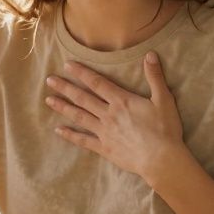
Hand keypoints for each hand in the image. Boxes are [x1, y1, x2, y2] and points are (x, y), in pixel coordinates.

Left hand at [45, 51, 186, 182]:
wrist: (161, 159)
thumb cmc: (165, 129)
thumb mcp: (164, 99)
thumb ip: (155, 76)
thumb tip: (150, 54)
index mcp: (121, 101)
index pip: (97, 83)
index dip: (81, 73)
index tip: (67, 65)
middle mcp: (108, 114)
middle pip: (82, 98)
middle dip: (65, 88)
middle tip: (49, 80)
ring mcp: (104, 132)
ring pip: (79, 117)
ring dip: (63, 108)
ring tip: (48, 100)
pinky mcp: (105, 148)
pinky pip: (83, 140)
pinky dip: (70, 135)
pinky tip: (58, 130)